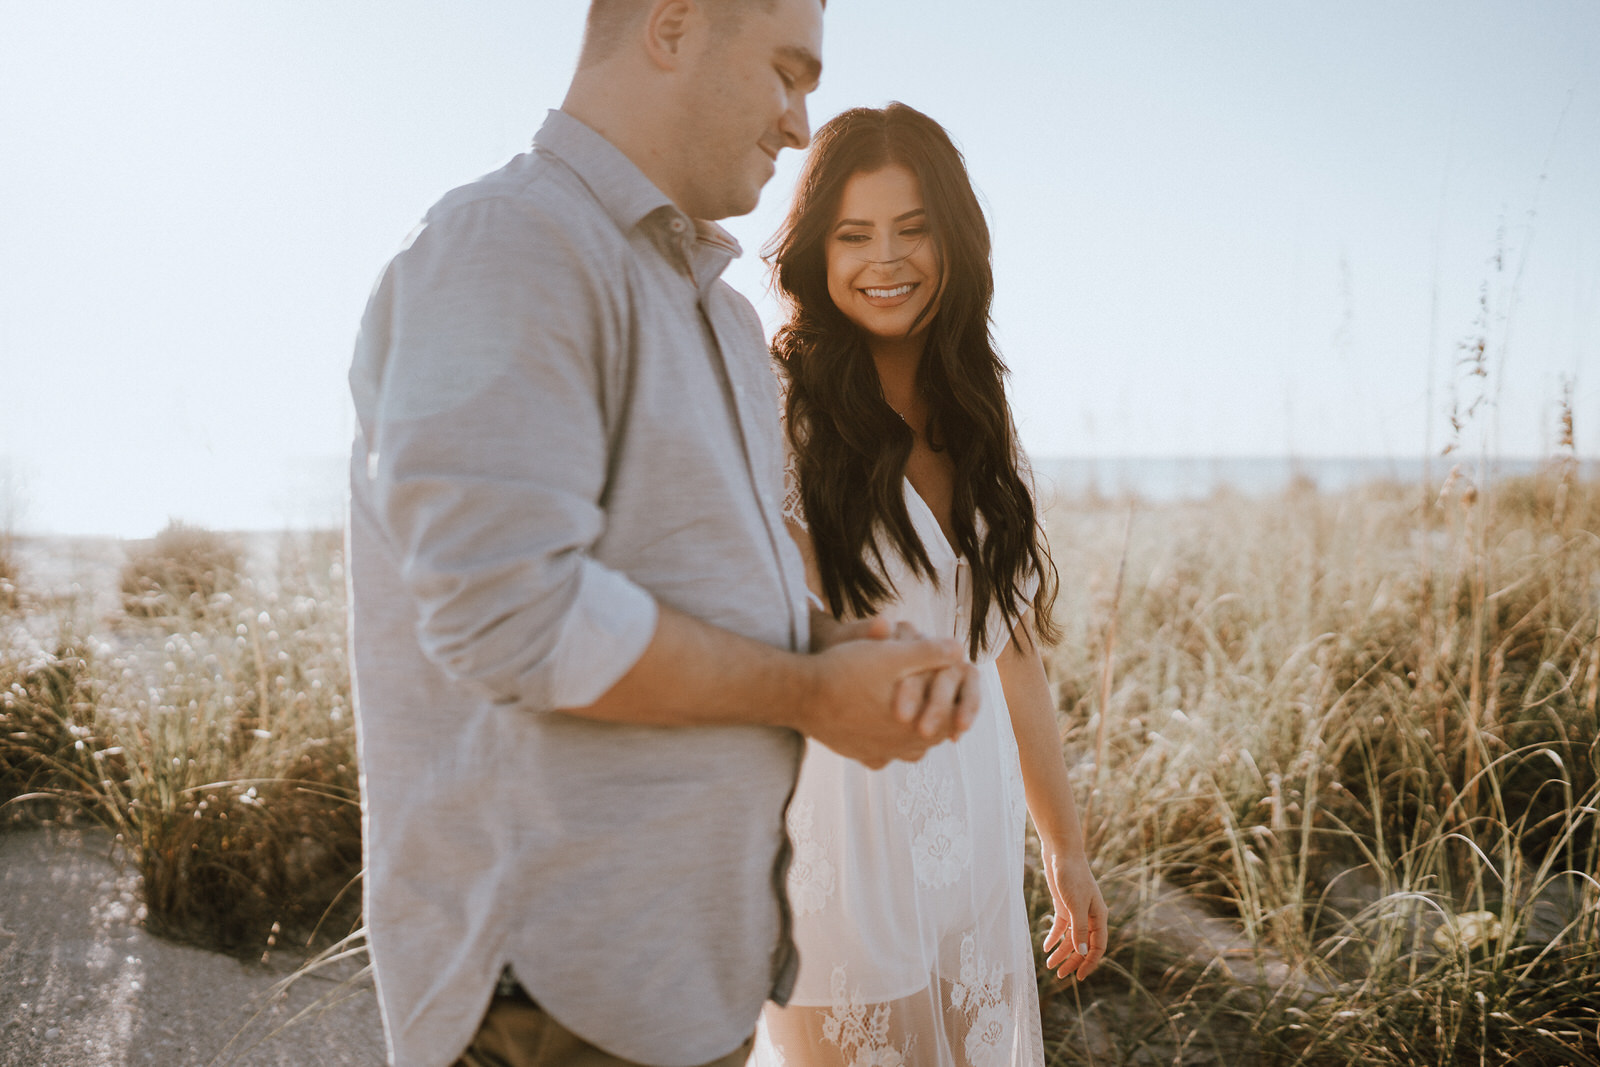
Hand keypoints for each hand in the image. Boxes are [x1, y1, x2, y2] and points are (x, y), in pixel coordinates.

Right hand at [801, 634, 968, 768]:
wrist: (801, 696)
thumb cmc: (846, 670)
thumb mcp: (890, 654)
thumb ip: (929, 653)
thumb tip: (960, 650)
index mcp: (918, 725)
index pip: (954, 721)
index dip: (959, 704)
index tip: (956, 688)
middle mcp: (902, 747)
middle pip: (935, 737)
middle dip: (939, 717)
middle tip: (940, 698)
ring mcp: (880, 753)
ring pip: (911, 749)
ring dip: (916, 731)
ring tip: (915, 712)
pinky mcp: (860, 755)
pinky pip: (883, 755)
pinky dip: (889, 742)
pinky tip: (883, 727)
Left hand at [1040, 840, 1106, 980]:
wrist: (1060, 853)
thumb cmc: (1072, 876)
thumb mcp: (1075, 905)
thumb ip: (1079, 929)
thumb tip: (1081, 952)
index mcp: (1098, 916)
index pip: (1097, 946)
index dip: (1089, 962)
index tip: (1079, 977)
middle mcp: (1089, 916)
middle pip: (1083, 945)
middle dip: (1072, 960)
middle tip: (1059, 975)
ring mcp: (1076, 911)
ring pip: (1071, 938)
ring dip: (1061, 951)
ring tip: (1049, 965)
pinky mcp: (1064, 905)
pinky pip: (1061, 927)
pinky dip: (1054, 937)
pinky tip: (1046, 947)